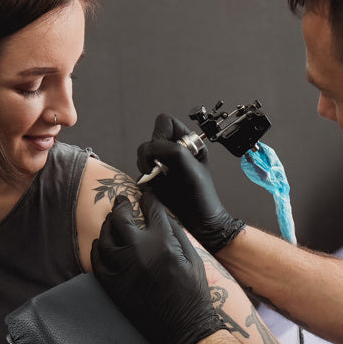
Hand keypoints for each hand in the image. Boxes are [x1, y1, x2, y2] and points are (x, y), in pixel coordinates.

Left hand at [91, 192, 226, 343]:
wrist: (184, 328)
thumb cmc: (193, 294)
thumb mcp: (193, 258)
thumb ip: (175, 233)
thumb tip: (160, 216)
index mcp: (162, 242)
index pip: (151, 210)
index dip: (148, 199)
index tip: (145, 195)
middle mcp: (139, 251)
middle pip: (121, 218)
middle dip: (122, 205)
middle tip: (122, 201)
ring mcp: (122, 268)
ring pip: (105, 237)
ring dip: (108, 225)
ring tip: (112, 221)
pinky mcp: (112, 285)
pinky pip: (97, 260)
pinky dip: (98, 249)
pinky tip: (101, 244)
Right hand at [136, 114, 244, 253]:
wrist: (199, 221)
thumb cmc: (202, 195)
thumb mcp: (189, 166)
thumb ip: (169, 150)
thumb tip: (150, 149)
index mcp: (187, 141)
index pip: (164, 122)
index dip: (160, 134)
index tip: (166, 152)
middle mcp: (174, 151)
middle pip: (150, 139)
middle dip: (152, 154)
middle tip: (162, 169)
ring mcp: (163, 164)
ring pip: (142, 155)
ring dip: (147, 167)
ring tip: (162, 180)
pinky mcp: (155, 179)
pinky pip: (140, 171)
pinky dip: (146, 179)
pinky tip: (159, 188)